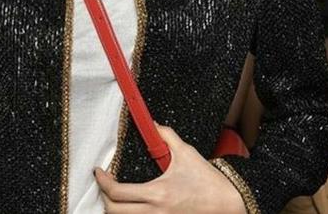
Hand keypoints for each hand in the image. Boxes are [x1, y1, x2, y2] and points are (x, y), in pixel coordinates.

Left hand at [95, 125, 245, 213]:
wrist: (229, 205)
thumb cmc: (208, 181)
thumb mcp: (186, 153)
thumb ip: (166, 136)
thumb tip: (153, 123)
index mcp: (157, 193)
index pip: (117, 192)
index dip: (102, 181)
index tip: (99, 171)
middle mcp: (155, 213)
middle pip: (114, 212)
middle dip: (104, 198)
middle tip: (106, 184)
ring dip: (116, 209)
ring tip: (116, 196)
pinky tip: (132, 205)